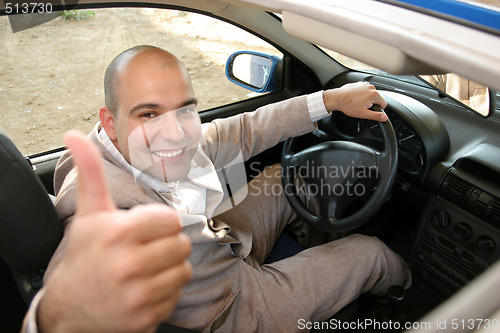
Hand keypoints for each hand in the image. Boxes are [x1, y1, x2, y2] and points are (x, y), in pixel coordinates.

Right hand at [37, 130, 191, 332]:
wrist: (69, 307)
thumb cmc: (85, 256)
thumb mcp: (89, 214)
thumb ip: (91, 173)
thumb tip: (75, 135)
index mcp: (118, 233)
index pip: (170, 219)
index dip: (158, 224)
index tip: (143, 231)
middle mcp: (129, 264)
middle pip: (181, 244)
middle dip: (166, 245)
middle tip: (144, 251)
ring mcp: (138, 294)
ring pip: (183, 270)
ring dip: (168, 269)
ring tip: (145, 270)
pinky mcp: (146, 317)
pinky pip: (176, 296)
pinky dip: (165, 293)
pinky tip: (144, 290)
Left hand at [323, 82, 387, 121]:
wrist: (337, 98)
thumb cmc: (348, 105)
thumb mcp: (363, 114)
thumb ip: (376, 116)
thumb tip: (384, 118)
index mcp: (374, 95)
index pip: (383, 104)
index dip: (378, 109)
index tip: (370, 110)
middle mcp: (371, 88)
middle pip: (377, 98)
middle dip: (371, 104)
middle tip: (361, 107)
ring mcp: (365, 84)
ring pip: (370, 94)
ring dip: (366, 99)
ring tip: (357, 103)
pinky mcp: (359, 84)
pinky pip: (364, 91)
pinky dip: (361, 94)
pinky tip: (354, 98)